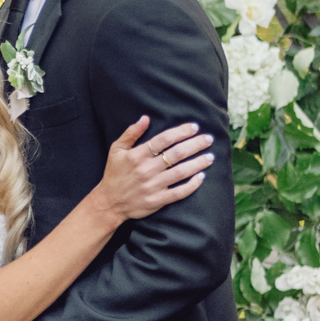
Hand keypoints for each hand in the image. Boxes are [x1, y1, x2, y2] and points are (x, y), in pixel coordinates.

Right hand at [97, 118, 213, 222]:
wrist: (109, 203)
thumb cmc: (114, 173)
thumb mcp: (116, 150)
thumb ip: (131, 133)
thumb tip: (145, 118)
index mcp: (137, 155)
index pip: (164, 140)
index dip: (181, 132)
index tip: (194, 127)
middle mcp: (146, 170)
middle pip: (176, 154)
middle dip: (195, 145)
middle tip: (208, 139)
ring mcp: (153, 186)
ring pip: (181, 172)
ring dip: (198, 163)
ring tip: (210, 156)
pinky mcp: (157, 201)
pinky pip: (178, 192)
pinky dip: (191, 185)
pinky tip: (201, 177)